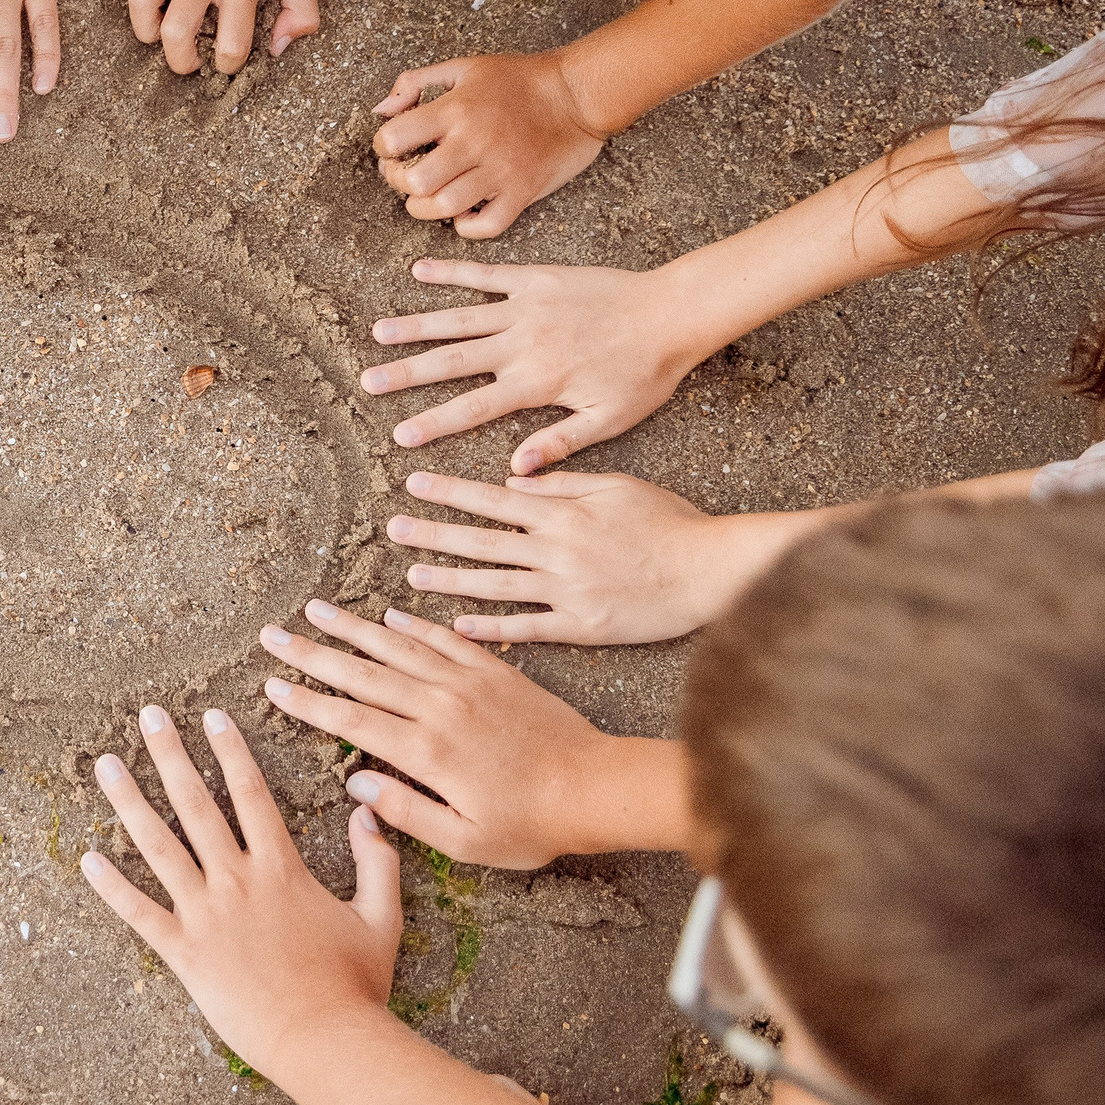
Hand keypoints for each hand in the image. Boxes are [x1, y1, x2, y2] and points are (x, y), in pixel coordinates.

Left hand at [81, 703, 402, 1080]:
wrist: (324, 1041)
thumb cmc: (355, 985)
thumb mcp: (380, 917)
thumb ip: (378, 862)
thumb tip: (368, 815)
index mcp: (280, 868)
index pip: (251, 793)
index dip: (231, 750)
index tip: (212, 716)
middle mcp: (236, 880)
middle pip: (195, 804)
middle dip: (170, 755)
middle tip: (148, 716)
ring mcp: (205, 915)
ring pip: (158, 846)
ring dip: (129, 802)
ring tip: (105, 764)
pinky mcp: (184, 953)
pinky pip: (139, 913)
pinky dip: (111, 887)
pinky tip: (87, 859)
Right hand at [119, 0, 319, 74]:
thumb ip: (303, 11)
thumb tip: (278, 48)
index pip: (230, 44)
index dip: (227, 64)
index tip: (225, 60)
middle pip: (176, 32)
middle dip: (180, 60)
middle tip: (187, 60)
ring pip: (142, 0)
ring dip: (145, 28)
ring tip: (156, 32)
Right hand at [261, 600, 687, 865]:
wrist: (596, 786)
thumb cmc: (530, 824)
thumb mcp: (464, 839)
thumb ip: (405, 812)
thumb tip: (357, 786)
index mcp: (426, 751)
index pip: (350, 718)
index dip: (307, 702)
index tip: (271, 685)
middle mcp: (440, 707)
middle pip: (362, 673)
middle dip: (312, 653)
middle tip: (273, 634)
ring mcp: (468, 683)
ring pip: (398, 646)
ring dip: (352, 628)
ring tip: (317, 610)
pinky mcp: (496, 671)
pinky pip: (445, 638)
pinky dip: (414, 623)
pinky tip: (389, 613)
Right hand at [363, 258, 712, 471]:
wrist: (672, 313)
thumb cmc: (645, 374)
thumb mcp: (609, 420)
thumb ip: (560, 443)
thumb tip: (515, 470)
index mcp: (536, 383)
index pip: (473, 409)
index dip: (433, 423)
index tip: (400, 436)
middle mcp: (522, 344)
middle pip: (452, 361)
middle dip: (406, 373)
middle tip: (368, 382)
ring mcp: (525, 307)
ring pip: (458, 318)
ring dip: (416, 325)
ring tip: (379, 333)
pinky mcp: (535, 279)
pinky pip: (485, 275)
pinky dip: (450, 272)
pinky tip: (418, 271)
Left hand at [371, 51, 611, 237]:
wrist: (578, 93)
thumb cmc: (520, 79)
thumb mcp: (465, 67)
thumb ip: (416, 82)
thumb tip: (381, 110)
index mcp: (456, 110)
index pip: (395, 138)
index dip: (384, 147)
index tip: (393, 148)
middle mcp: (475, 143)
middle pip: (415, 182)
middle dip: (399, 182)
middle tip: (407, 175)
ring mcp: (500, 171)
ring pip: (443, 208)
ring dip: (425, 208)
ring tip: (428, 196)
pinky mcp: (523, 192)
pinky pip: (485, 227)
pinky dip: (465, 228)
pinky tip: (462, 213)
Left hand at [390, 470, 800, 645]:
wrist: (711, 572)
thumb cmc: (670, 524)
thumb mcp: (619, 486)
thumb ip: (565, 481)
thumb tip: (515, 475)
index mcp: (564, 513)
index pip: (494, 498)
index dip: (450, 490)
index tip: (413, 483)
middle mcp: (557, 551)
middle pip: (483, 541)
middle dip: (434, 533)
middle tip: (392, 528)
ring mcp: (567, 592)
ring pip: (495, 585)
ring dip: (450, 580)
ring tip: (411, 577)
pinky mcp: (582, 627)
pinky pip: (527, 628)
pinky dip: (491, 627)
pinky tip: (457, 627)